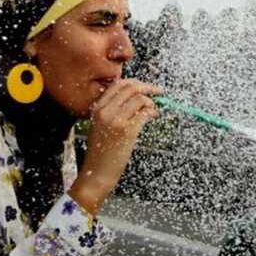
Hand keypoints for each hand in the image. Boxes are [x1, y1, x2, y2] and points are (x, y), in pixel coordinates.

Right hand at [69, 79, 161, 214]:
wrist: (96, 172)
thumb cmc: (100, 152)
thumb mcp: (99, 127)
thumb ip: (111, 111)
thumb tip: (134, 98)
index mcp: (97, 108)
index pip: (118, 85)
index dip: (136, 83)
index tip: (146, 86)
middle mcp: (106, 111)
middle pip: (131, 88)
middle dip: (148, 88)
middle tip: (159, 92)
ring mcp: (116, 120)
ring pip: (140, 99)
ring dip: (151, 103)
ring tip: (153, 111)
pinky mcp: (127, 131)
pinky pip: (144, 113)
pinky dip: (152, 112)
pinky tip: (153, 116)